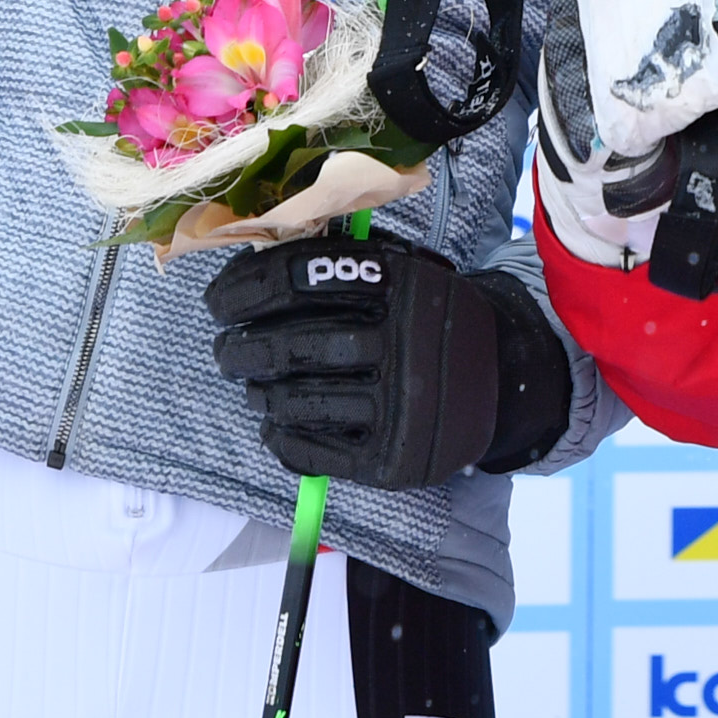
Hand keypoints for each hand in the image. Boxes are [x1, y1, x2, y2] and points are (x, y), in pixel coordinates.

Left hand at [205, 234, 569, 486]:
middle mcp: (403, 340)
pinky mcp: (392, 458)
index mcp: (402, 283)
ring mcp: (400, 403)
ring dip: (260, 392)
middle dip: (240, 348)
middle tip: (225, 350)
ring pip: (297, 398)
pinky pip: (313, 451)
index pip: (301, 277)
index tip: (218, 301)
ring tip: (255, 386)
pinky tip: (277, 423)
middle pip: (291, 343)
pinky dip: (281, 437)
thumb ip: (346, 261)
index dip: (245, 288)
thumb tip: (253, 258)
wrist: (500, 380)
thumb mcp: (407, 271)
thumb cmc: (427, 319)